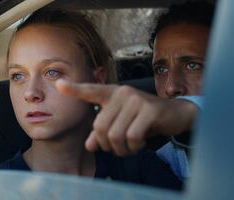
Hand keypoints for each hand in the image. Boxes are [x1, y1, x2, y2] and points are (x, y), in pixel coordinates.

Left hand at [55, 79, 197, 155]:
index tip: (58, 84)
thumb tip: (89, 145)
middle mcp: (122, 93)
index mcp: (112, 94)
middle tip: (119, 148)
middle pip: (100, 127)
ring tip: (130, 147)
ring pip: (115, 135)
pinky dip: (134, 147)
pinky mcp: (149, 110)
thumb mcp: (122, 124)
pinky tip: (139, 143)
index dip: (74, 89)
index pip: (91, 91)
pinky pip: (132, 137)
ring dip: (121, 149)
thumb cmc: (144, 119)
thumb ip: (104, 132)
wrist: (174, 114)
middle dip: (107, 145)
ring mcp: (136, 100)